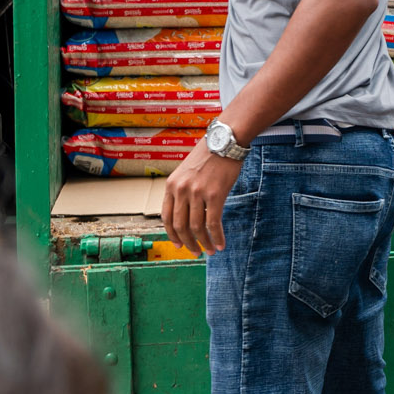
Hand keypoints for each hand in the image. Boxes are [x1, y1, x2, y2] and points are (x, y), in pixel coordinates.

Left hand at [161, 139, 240, 253]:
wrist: (225, 140)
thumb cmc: (209, 155)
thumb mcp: (187, 171)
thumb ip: (183, 190)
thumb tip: (188, 212)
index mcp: (171, 185)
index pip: (167, 217)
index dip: (172, 234)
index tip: (178, 244)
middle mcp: (181, 190)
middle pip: (180, 225)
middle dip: (188, 243)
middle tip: (195, 252)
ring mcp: (197, 193)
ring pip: (196, 227)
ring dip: (204, 243)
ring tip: (210, 251)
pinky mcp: (215, 194)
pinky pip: (213, 222)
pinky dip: (217, 236)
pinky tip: (221, 244)